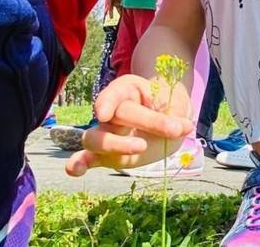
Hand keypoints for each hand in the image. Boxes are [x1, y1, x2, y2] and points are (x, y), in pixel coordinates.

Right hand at [65, 74, 192, 176]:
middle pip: (115, 115)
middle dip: (145, 121)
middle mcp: (112, 110)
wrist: (168, 124)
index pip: (115, 93)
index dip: (107, 102)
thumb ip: (176, 115)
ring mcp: (106, 133)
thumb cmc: (169, 109)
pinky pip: (86, 158)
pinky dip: (78, 164)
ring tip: (141, 148)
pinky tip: (76, 170)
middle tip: (173, 130)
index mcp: (127, 90)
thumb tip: (183, 127)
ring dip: (113, 145)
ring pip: (94, 138)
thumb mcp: (176, 106)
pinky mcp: (104, 155)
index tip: (104, 114)